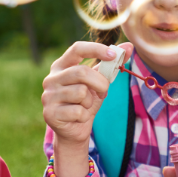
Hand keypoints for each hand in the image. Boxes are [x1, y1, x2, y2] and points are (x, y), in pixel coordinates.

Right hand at [42, 41, 132, 176]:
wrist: (75, 130)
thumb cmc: (86, 102)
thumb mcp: (100, 82)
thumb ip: (111, 65)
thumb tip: (130, 46)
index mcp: (61, 65)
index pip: (77, 49)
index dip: (96, 49)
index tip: (113, 55)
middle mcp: (51, 78)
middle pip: (81, 72)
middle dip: (99, 83)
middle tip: (103, 91)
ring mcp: (48, 95)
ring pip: (80, 92)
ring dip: (90, 102)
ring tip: (85, 106)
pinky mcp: (49, 113)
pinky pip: (78, 111)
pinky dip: (85, 115)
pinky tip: (78, 117)